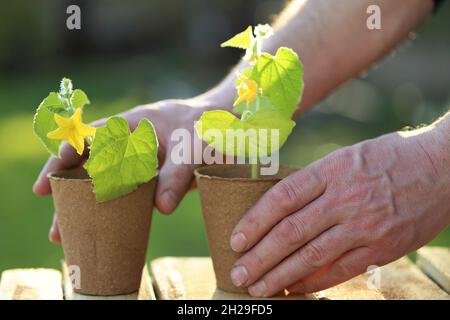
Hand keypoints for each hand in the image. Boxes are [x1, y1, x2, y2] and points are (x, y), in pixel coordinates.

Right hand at [33, 91, 230, 243]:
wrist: (220, 130)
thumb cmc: (203, 128)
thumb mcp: (192, 147)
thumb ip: (177, 174)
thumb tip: (162, 208)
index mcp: (132, 125)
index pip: (93, 134)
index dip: (71, 149)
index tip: (56, 168)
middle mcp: (126, 145)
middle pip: (87, 163)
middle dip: (65, 185)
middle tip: (48, 207)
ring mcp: (134, 165)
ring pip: (100, 184)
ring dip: (83, 206)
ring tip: (63, 234)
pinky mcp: (145, 183)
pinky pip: (122, 198)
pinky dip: (109, 213)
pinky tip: (98, 231)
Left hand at [229, 125, 449, 296]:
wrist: (442, 167)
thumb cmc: (388, 158)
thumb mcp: (346, 157)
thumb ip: (315, 182)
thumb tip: (280, 208)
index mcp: (331, 170)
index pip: (281, 198)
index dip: (254, 221)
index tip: (236, 239)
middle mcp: (345, 198)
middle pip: (291, 232)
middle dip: (260, 256)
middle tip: (238, 272)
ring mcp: (364, 225)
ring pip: (311, 256)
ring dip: (279, 275)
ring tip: (257, 287)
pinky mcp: (381, 247)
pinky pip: (340, 270)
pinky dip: (313, 282)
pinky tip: (293, 288)